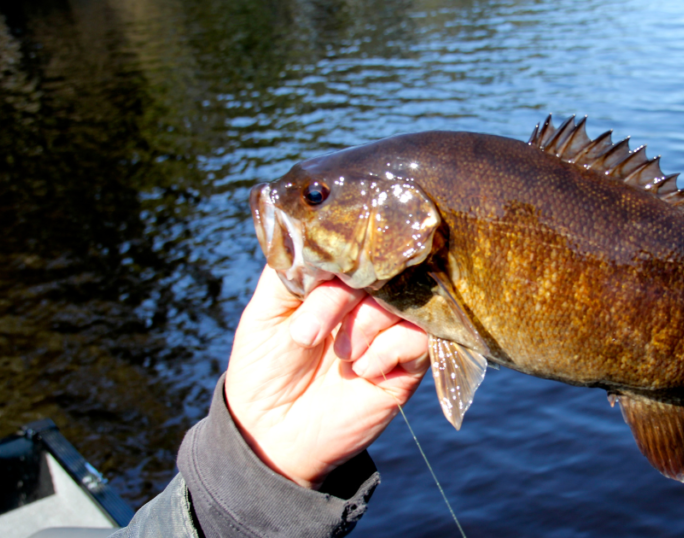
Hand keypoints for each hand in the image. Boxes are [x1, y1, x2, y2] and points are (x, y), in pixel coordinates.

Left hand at [224, 265, 429, 488]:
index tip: (317, 283)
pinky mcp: (409, 362)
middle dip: (344, 297)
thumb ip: (291, 270)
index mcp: (335, 277)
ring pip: (404, 299)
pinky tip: (362, 371)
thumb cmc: (265, 368)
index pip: (355, 244)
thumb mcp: (264, 310)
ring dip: (365, 325)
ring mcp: (390, 327)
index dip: (340, 256)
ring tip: (340, 356)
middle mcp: (368, 297)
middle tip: (310, 333)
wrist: (273, 434)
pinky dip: (387, 350)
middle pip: (383, 267)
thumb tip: (322, 241)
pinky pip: (419, 337)